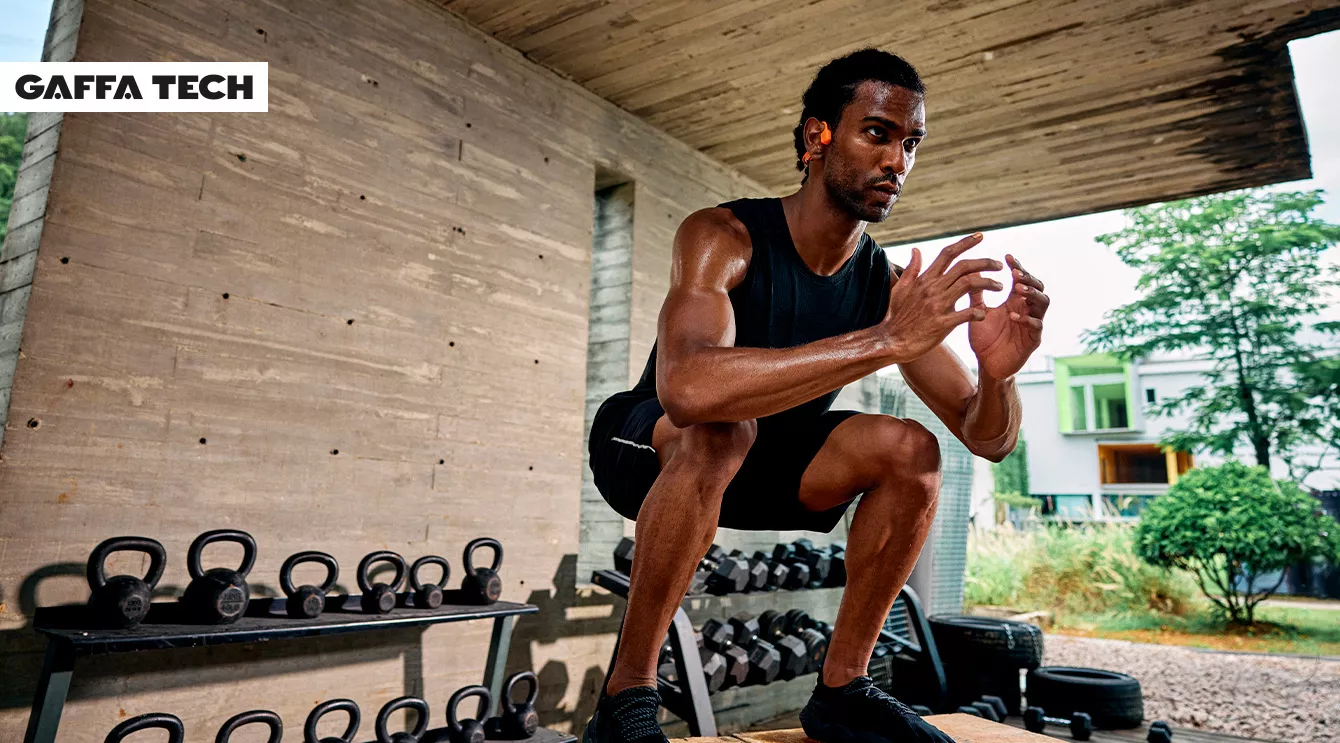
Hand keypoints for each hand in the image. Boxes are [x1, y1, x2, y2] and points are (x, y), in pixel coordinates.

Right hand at [880, 233, 1002, 363]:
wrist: (890, 342)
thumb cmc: (895, 317)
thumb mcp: (900, 289)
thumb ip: (912, 269)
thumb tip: (916, 250)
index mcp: (924, 279)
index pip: (948, 254)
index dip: (966, 242)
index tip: (981, 236)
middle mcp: (933, 288)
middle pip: (964, 267)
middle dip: (985, 262)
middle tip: (999, 265)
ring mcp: (938, 305)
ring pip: (969, 285)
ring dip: (988, 283)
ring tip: (1000, 286)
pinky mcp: (942, 324)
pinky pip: (966, 314)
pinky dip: (978, 312)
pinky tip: (983, 314)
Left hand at [969, 254, 1047, 378]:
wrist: (986, 364)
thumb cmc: (984, 339)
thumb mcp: (977, 312)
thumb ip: (976, 293)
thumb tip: (972, 269)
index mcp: (1015, 301)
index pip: (1021, 279)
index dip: (1017, 267)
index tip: (1007, 257)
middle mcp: (1027, 309)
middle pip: (1037, 287)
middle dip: (1028, 278)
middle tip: (1015, 273)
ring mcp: (1032, 324)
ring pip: (1043, 303)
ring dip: (1032, 294)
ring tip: (1018, 290)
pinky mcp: (1033, 340)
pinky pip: (1037, 326)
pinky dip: (1027, 319)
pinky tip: (1014, 316)